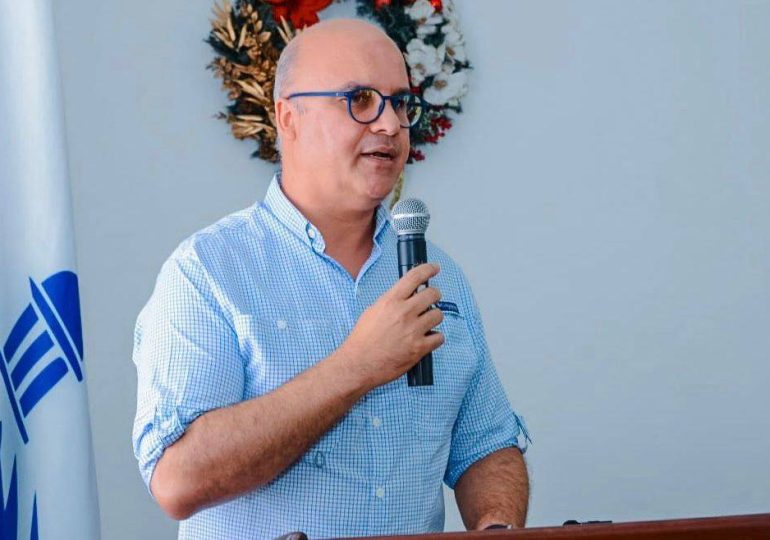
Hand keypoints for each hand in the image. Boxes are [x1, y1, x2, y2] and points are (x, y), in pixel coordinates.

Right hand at [339, 263, 444, 389]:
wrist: (358, 363)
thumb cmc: (362, 340)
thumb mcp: (372, 311)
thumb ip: (391, 302)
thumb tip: (405, 296)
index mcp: (390, 301)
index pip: (414, 277)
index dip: (428, 269)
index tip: (434, 269)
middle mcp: (404, 313)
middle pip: (433, 294)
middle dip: (434, 296)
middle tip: (431, 300)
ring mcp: (413, 330)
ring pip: (438, 315)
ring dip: (434, 318)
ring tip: (425, 323)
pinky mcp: (419, 348)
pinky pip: (439, 337)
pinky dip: (435, 338)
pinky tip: (427, 339)